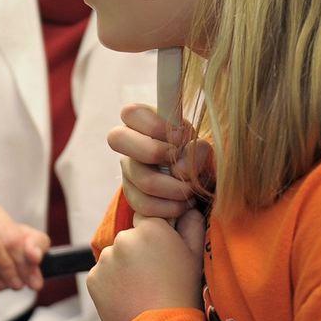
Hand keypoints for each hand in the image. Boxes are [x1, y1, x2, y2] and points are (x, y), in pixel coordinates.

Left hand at [87, 210, 205, 320]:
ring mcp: (106, 258)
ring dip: (123, 267)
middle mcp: (124, 237)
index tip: (160, 254)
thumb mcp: (195, 256)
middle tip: (152, 275)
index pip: (146, 220)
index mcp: (150, 228)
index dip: (154, 237)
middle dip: (137, 252)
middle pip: (129, 238)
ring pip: (114, 256)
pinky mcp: (93, 276)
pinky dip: (112, 283)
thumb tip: (187, 208)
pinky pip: (103, 274)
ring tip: (141, 287)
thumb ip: (191, 225)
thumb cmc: (182, 292)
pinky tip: (128, 295)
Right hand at [107, 103, 213, 218]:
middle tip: (179, 162)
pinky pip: (144, 206)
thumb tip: (179, 168)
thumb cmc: (199, 159)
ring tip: (190, 190)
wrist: (201, 188)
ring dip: (174, 189)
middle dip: (152, 152)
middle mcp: (129, 144)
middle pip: (116, 138)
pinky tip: (183, 204)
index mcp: (143, 123)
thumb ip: (198, 150)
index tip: (180, 137)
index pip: (130, 113)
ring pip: (141, 179)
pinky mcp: (132, 197)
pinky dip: (170, 208)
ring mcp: (128, 170)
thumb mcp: (204, 149)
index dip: (153, 125)